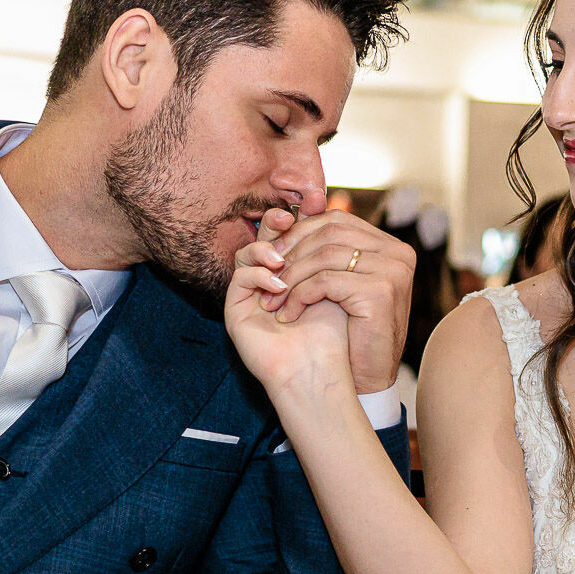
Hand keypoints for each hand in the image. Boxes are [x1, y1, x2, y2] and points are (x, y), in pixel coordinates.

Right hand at [225, 216, 353, 401]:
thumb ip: (332, 253)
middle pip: (266, 239)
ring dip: (265, 250)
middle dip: (277, 223)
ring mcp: (250, 296)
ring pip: (247, 254)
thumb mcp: (338, 284)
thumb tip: (337, 208)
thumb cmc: (334, 335)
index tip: (316, 202)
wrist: (319, 372)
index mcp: (292, 273)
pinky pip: (240, 277)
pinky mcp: (236, 311)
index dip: (299, 217)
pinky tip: (278, 284)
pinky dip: (258, 274)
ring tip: (284, 262)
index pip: (289, 235)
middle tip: (290, 215)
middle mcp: (267, 282)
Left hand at [249, 208, 414, 394]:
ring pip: (323, 255)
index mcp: (392, 247)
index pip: (337, 220)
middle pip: (329, 231)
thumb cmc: (353, 335)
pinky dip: (298, 296)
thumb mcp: (344, 286)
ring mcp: (393, 270)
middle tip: (266, 274)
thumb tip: (295, 217)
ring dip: (290, 277)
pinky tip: (287, 314)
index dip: (300, 232)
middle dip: (291, 251)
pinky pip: (324, 281)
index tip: (273, 255)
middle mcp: (398, 253)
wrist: (368, 380)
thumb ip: (332, 254)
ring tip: (272, 298)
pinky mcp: (380, 291)